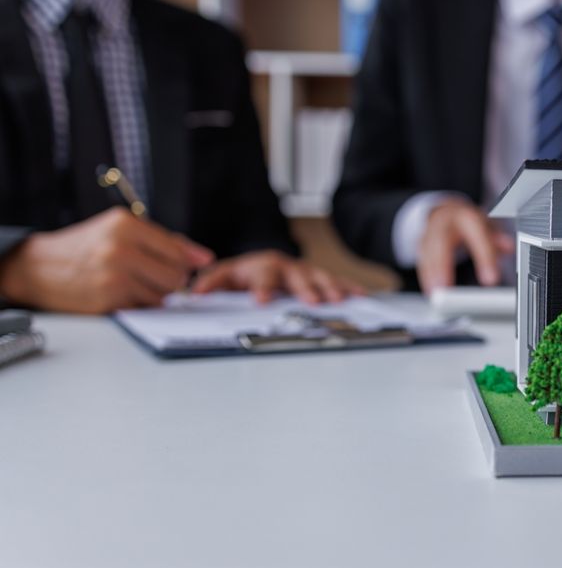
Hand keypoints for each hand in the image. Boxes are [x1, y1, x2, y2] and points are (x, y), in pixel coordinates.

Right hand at [0, 208, 213, 313]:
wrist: (39, 267)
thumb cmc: (86, 247)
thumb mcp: (120, 231)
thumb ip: (164, 242)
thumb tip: (203, 258)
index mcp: (126, 225)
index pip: (178, 251)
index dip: (185, 262)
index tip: (185, 266)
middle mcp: (121, 248)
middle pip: (176, 276)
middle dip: (171, 280)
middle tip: (151, 276)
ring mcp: (114, 275)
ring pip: (163, 295)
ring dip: (154, 294)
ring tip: (132, 283)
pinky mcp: (108, 299)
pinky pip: (144, 307)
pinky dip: (138, 304)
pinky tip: (121, 293)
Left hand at [190, 250, 364, 303]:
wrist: (260, 266)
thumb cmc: (241, 277)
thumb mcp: (222, 278)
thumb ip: (210, 284)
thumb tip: (194, 293)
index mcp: (259, 266)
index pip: (261, 275)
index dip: (262, 287)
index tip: (261, 300)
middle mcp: (284, 267)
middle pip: (296, 275)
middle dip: (305, 288)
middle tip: (313, 301)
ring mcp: (303, 272)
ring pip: (319, 277)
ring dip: (329, 288)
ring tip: (339, 299)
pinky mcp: (318, 279)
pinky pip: (336, 282)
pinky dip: (348, 287)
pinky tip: (360, 294)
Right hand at [417, 198, 514, 293]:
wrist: (443, 212)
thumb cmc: (466, 224)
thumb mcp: (485, 225)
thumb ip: (496, 238)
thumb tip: (509, 247)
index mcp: (466, 217)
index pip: (478, 236)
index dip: (485, 258)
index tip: (491, 280)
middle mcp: (445, 223)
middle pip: (442, 242)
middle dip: (443, 266)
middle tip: (445, 288)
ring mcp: (430, 233)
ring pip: (428, 252)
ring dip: (430, 275)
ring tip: (435, 294)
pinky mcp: (421, 245)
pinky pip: (422, 261)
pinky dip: (425, 277)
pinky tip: (430, 291)